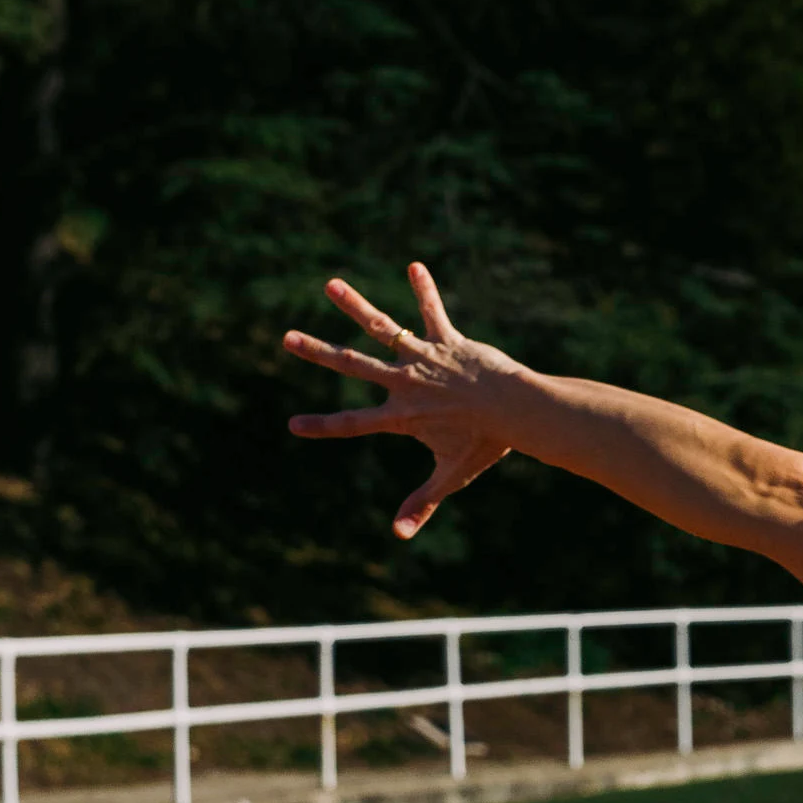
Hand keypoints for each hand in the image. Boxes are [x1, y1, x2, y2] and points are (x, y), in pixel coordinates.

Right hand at [281, 264, 537, 539]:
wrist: (515, 411)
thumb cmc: (486, 444)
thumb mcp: (451, 476)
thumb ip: (423, 504)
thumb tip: (399, 537)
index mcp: (401, 416)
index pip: (352, 424)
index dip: (322, 426)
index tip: (294, 424)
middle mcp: (404, 382)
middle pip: (352, 365)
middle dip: (317, 352)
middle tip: (287, 338)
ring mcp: (424, 358)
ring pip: (382, 327)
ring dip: (355, 305)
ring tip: (331, 285)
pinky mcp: (447, 340)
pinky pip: (433, 312)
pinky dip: (425, 289)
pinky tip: (416, 265)